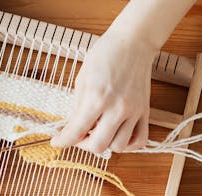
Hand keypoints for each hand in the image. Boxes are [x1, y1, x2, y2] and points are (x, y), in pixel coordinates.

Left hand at [51, 27, 153, 153]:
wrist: (133, 42)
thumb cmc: (105, 55)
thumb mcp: (82, 79)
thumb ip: (78, 107)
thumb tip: (74, 128)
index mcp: (97, 98)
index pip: (76, 131)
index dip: (63, 141)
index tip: (57, 142)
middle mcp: (117, 108)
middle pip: (99, 146)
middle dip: (84, 145)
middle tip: (79, 137)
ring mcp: (133, 112)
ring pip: (119, 147)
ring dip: (106, 144)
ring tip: (100, 132)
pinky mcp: (145, 112)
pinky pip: (140, 141)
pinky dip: (129, 145)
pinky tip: (119, 136)